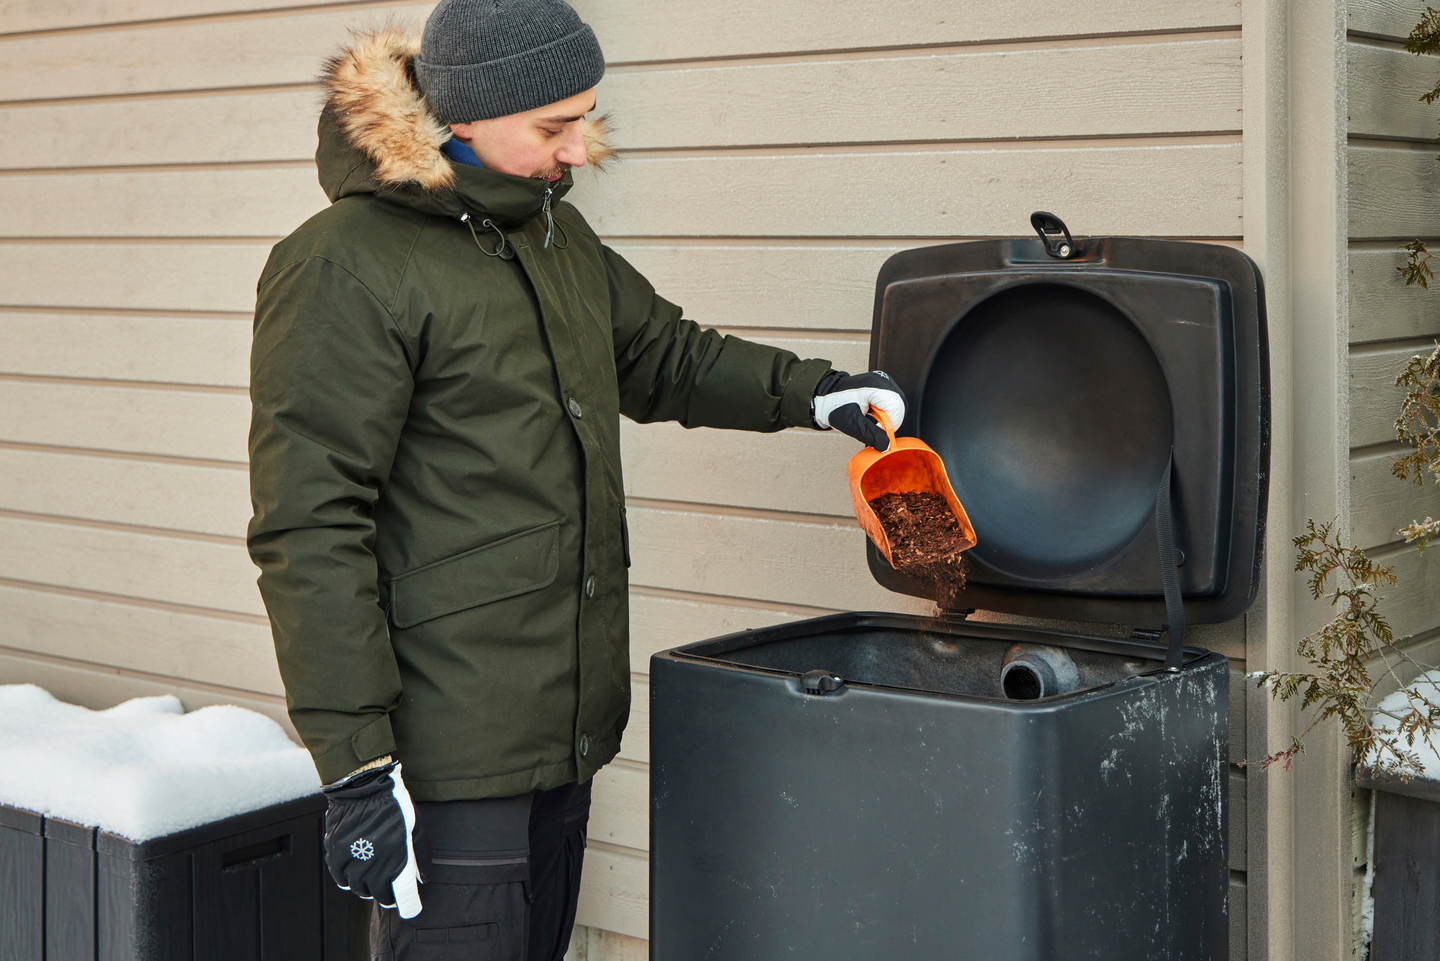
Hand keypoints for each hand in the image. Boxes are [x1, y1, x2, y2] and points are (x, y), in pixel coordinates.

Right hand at [322, 759, 422, 917]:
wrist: (363, 785)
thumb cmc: (394, 805)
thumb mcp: (416, 828)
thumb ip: (419, 856)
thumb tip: (422, 880)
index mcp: (398, 857)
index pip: (404, 895)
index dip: (409, 906)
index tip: (412, 909)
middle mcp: (374, 863)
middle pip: (380, 896)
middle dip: (387, 893)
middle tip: (390, 885)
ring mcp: (352, 861)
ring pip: (359, 890)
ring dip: (368, 886)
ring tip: (374, 871)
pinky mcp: (335, 856)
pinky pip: (342, 880)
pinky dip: (350, 878)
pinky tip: (357, 867)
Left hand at [812, 370, 906, 451]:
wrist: (827, 397)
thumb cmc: (835, 405)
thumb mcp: (851, 423)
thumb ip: (870, 435)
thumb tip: (886, 445)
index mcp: (875, 386)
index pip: (896, 408)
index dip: (889, 424)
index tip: (876, 430)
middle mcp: (882, 381)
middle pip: (899, 407)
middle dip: (888, 422)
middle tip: (872, 425)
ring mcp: (884, 383)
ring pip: (897, 407)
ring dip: (885, 418)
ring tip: (869, 417)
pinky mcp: (884, 387)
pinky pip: (892, 404)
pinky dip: (884, 414)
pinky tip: (872, 414)